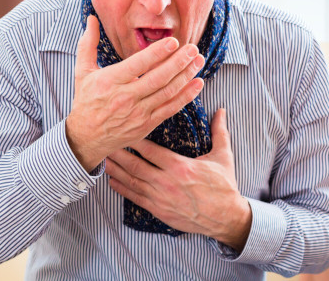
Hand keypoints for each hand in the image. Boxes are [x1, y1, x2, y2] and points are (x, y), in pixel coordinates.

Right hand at [66, 16, 205, 170]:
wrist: (86, 137)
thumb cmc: (86, 100)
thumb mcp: (82, 71)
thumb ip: (88, 43)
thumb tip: (91, 18)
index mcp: (110, 81)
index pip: (138, 65)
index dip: (157, 53)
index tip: (174, 42)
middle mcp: (125, 98)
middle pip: (158, 78)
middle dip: (178, 62)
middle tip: (193, 49)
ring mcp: (138, 113)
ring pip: (167, 92)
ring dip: (186, 76)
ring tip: (198, 61)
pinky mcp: (147, 124)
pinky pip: (170, 108)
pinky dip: (186, 96)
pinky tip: (197, 84)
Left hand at [105, 108, 251, 250]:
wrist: (226, 218)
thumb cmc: (224, 187)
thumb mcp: (223, 157)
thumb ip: (219, 132)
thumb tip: (221, 110)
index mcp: (180, 166)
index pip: (151, 150)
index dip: (134, 139)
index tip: (123, 128)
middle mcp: (166, 182)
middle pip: (135, 165)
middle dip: (118, 153)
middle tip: (104, 141)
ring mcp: (161, 198)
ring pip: (132, 182)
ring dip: (116, 170)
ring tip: (102, 159)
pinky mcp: (159, 210)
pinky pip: (136, 198)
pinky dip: (122, 189)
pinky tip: (112, 181)